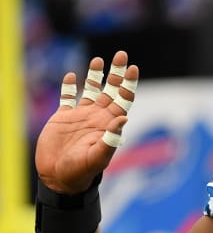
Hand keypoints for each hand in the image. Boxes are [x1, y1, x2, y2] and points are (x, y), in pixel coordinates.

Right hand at [35, 50, 138, 193]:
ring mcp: (81, 116)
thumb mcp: (98, 156)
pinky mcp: (63, 118)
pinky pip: (67, 98)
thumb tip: (123, 118)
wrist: (59, 178)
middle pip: (110, 90)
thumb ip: (111, 139)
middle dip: (116, 73)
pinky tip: (70, 76)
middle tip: (121, 54)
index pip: (123, 99)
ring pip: (91, 90)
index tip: (133, 68)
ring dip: (95, 75)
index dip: (128, 84)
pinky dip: (68, 87)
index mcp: (109, 124)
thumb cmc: (82, 171)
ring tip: (99, 60)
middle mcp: (97, 117)